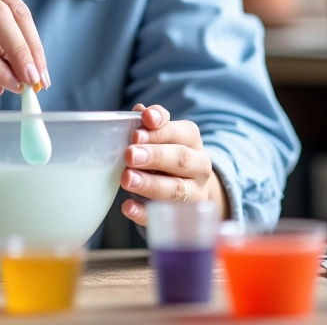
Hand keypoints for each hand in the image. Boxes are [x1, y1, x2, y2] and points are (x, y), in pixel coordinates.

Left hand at [120, 104, 229, 225]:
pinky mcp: (182, 216)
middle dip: (154, 156)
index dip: (159, 131)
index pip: (181, 131)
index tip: (138, 132)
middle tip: (130, 154)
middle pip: (181, 159)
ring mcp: (194, 193)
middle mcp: (199, 166)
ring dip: (150, 184)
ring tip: (127, 179)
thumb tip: (139, 110)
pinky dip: (144, 213)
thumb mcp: (163, 134)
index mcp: (191, 139)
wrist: (191, 185)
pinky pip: (164, 215)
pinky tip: (128, 207)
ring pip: (176, 190)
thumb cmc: (167, 151)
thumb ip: (151, 122)